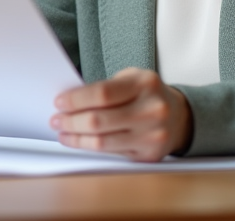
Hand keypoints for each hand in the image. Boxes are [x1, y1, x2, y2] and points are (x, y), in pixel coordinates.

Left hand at [50, 67, 191, 161]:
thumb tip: (69, 101)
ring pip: (102, 142)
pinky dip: (90, 148)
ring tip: (62, 132)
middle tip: (56, 119)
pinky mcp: (149, 155)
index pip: (102, 93)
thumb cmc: (146, 94)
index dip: (76, 99)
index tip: (59, 102)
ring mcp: (152, 135)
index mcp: (145, 84)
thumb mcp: (131, 79)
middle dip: (70, 121)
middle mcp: (152, 110)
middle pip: (99, 120)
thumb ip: (105, 88)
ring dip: (76, 138)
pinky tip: (79, 141)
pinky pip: (111, 154)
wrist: (179, 116)